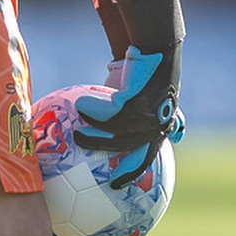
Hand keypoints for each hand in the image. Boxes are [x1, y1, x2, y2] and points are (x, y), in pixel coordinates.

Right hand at [73, 0, 183, 187]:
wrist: (156, 48)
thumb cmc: (145, 70)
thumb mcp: (142, 94)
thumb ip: (132, 111)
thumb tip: (111, 122)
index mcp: (159, 126)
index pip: (149, 156)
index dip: (136, 173)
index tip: (122, 188)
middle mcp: (156, 124)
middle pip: (133, 153)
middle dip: (121, 170)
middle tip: (107, 183)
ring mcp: (145, 115)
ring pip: (114, 134)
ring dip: (93, 137)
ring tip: (76, 134)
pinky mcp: (133, 102)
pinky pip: (106, 112)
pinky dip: (91, 108)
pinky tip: (80, 105)